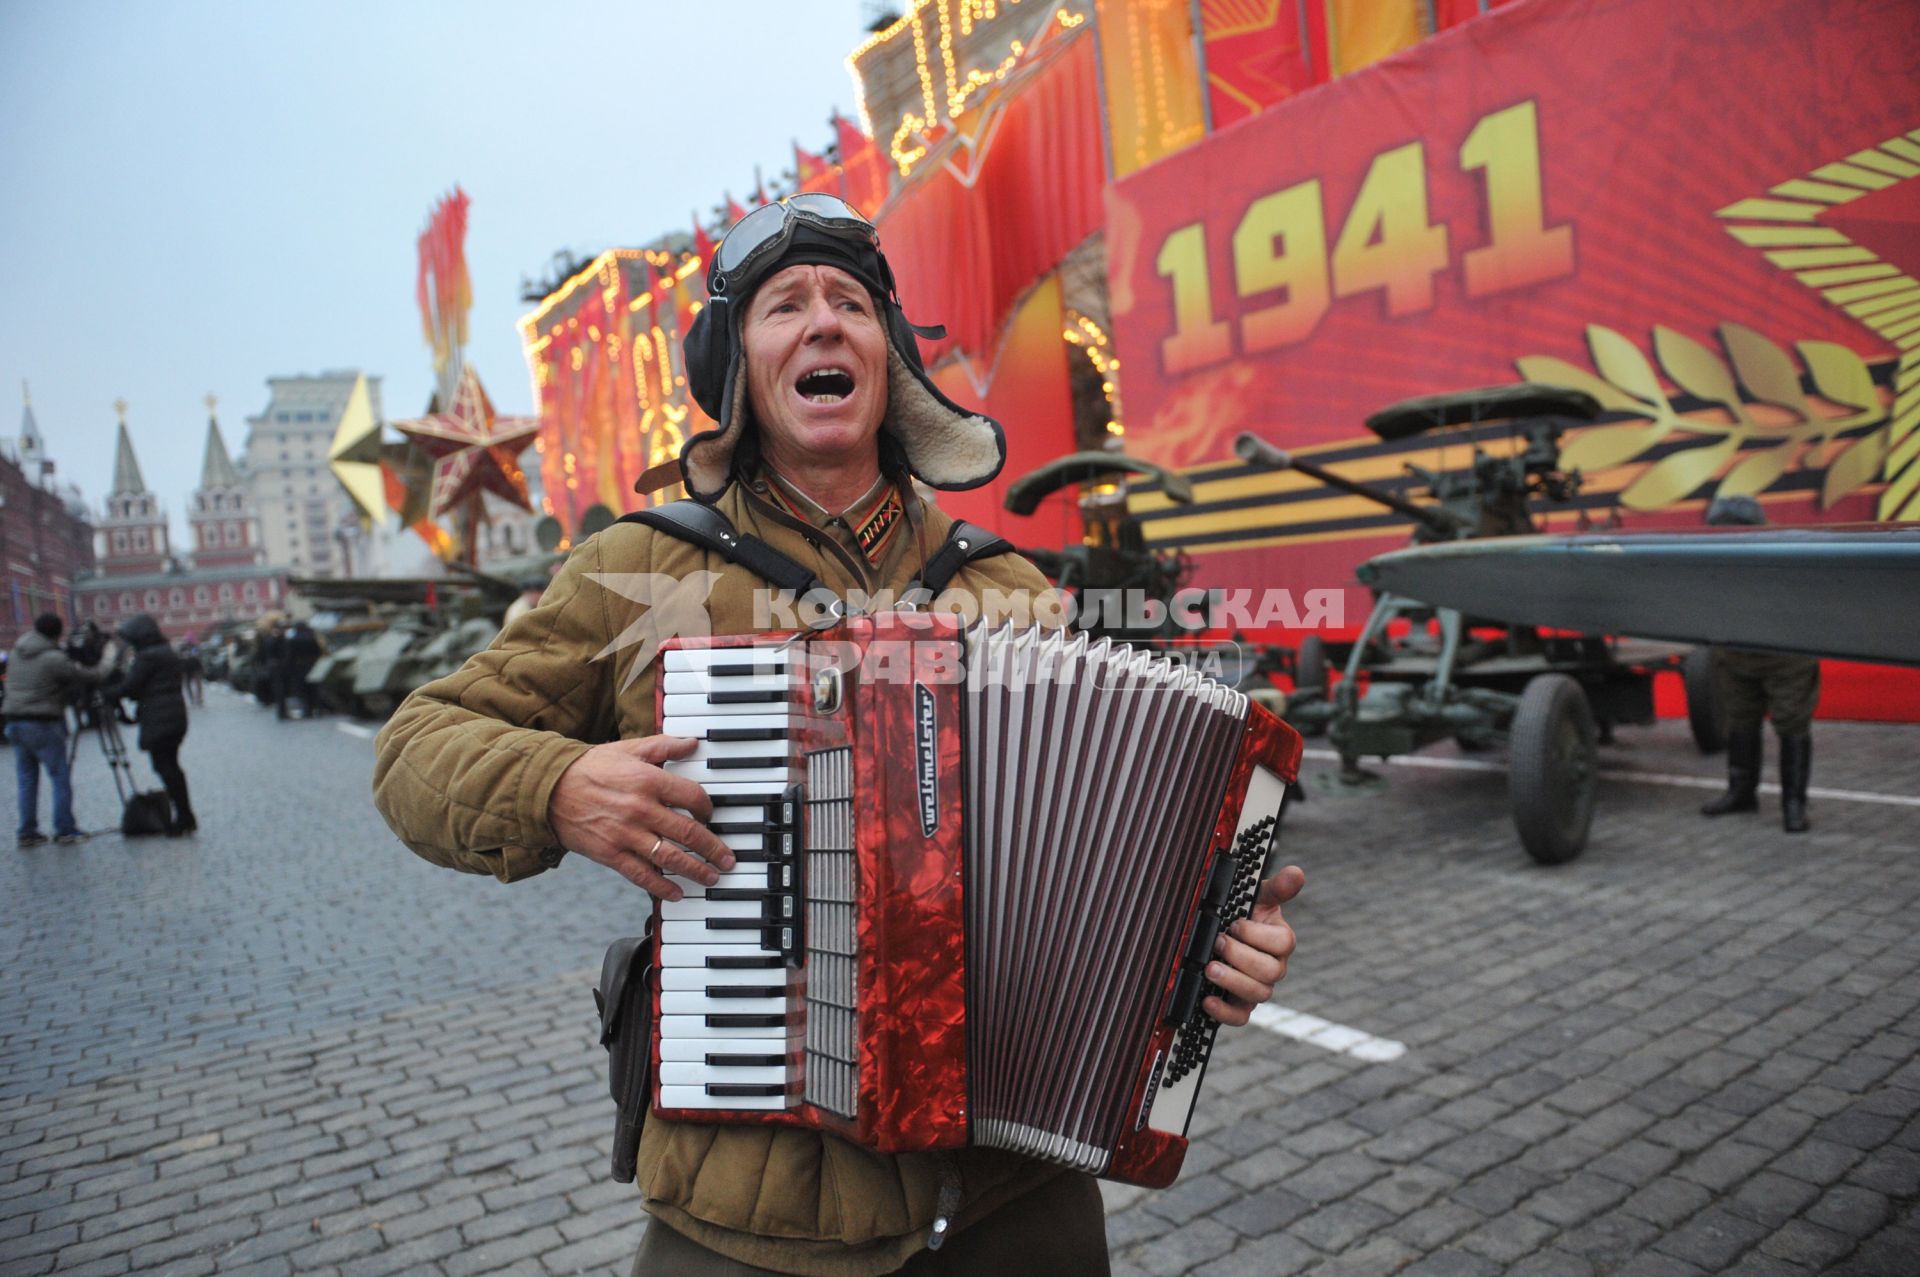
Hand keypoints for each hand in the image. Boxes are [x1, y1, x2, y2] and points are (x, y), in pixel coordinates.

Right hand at [548, 736, 735, 899]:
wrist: (548, 790)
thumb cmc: (590, 768)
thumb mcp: (627, 749)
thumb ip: (663, 746)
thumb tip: (693, 742)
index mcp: (648, 780)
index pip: (692, 797)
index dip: (708, 808)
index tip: (712, 816)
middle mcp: (640, 809)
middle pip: (688, 832)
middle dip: (713, 848)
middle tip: (728, 859)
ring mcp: (625, 834)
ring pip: (670, 857)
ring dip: (695, 870)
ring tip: (712, 877)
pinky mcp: (610, 854)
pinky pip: (641, 874)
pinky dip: (661, 887)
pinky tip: (676, 894)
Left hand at [1204, 865, 1302, 1026]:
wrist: (1224, 935)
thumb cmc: (1245, 915)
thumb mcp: (1258, 898)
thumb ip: (1276, 888)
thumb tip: (1296, 873)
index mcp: (1280, 940)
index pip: (1283, 942)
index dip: (1258, 935)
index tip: (1235, 924)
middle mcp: (1274, 967)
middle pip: (1270, 972)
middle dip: (1241, 957)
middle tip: (1218, 943)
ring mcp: (1259, 988)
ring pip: (1258, 994)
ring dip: (1232, 981)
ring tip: (1210, 968)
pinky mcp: (1241, 1005)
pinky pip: (1240, 1017)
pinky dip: (1224, 1012)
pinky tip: (1207, 1000)